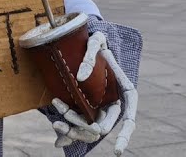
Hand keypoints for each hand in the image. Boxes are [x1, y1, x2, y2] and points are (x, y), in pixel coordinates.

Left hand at [50, 31, 137, 154]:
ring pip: (89, 127)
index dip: (124, 136)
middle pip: (103, 126)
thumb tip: (80, 78)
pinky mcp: (87, 106)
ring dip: (74, 130)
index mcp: (126, 92)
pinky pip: (80, 122)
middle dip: (85, 130)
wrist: (87, 42)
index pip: (129, 120)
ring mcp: (101, 106)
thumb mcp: (95, 42)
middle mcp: (115, 103)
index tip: (117, 151)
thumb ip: (91, 57)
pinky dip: (69, 130)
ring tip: (57, 125)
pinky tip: (57, 138)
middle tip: (64, 124)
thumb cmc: (97, 40)